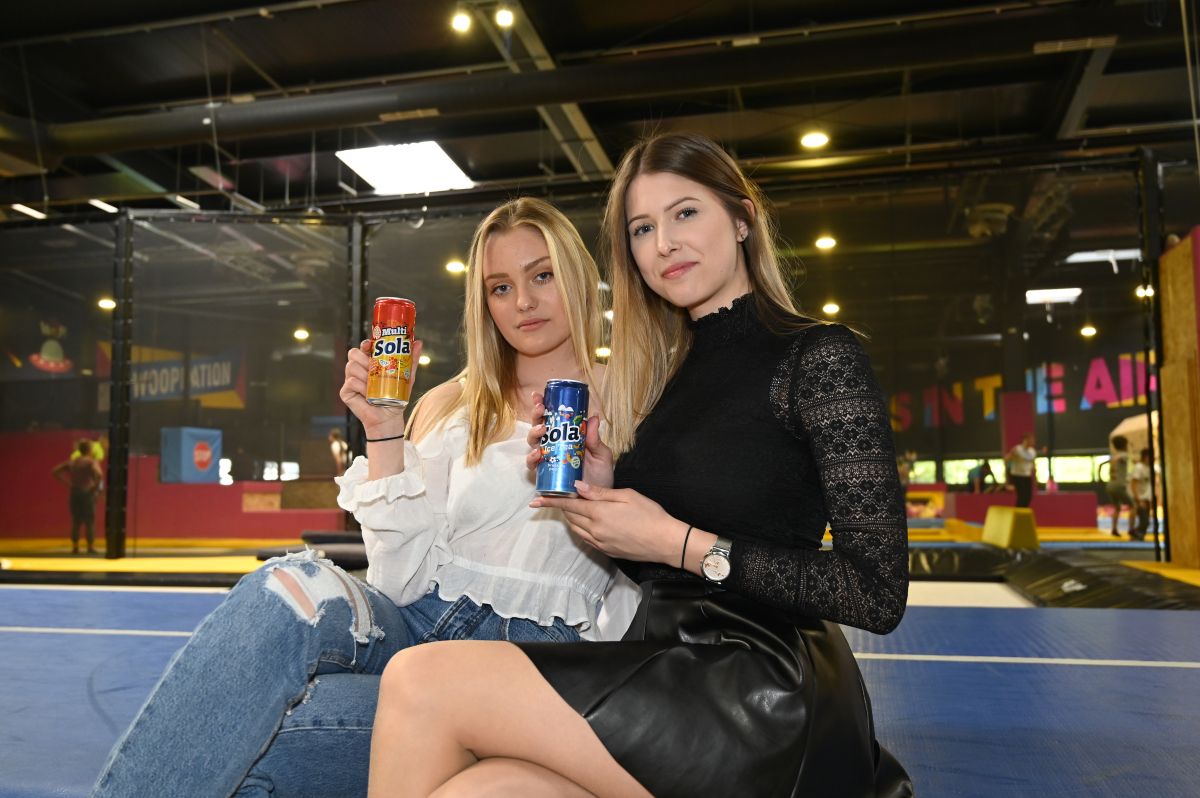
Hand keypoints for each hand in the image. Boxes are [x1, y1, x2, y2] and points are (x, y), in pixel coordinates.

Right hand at [339, 339, 422, 437]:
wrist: (390, 417)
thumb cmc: (396, 397)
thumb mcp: (407, 377)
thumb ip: (411, 360)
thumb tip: (418, 342)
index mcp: (369, 363)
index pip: (363, 348)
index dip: (365, 344)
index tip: (370, 345)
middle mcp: (358, 370)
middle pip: (353, 354)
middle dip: (363, 358)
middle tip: (374, 366)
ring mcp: (350, 380)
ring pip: (351, 367)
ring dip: (364, 374)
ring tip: (374, 384)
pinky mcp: (346, 392)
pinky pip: (350, 382)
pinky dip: (361, 387)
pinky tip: (369, 394)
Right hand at [525, 393, 613, 488]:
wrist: (597, 501)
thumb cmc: (600, 477)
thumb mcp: (602, 455)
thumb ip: (595, 439)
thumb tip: (593, 416)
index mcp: (567, 437)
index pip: (553, 418)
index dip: (543, 405)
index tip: (539, 396)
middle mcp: (554, 446)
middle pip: (539, 426)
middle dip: (536, 415)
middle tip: (541, 409)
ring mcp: (548, 460)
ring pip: (533, 443)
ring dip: (534, 433)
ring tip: (542, 430)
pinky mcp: (544, 475)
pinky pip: (533, 465)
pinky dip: (532, 458)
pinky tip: (538, 454)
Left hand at [531, 481, 676, 562]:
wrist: (665, 541)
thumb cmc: (649, 514)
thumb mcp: (626, 496)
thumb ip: (599, 493)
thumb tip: (577, 487)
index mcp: (599, 513)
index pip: (568, 505)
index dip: (551, 501)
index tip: (535, 500)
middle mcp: (595, 530)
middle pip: (570, 518)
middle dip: (562, 508)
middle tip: (557, 498)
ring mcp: (600, 542)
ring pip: (577, 530)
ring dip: (571, 519)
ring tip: (572, 509)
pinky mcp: (606, 551)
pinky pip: (586, 539)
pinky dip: (581, 530)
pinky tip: (587, 523)